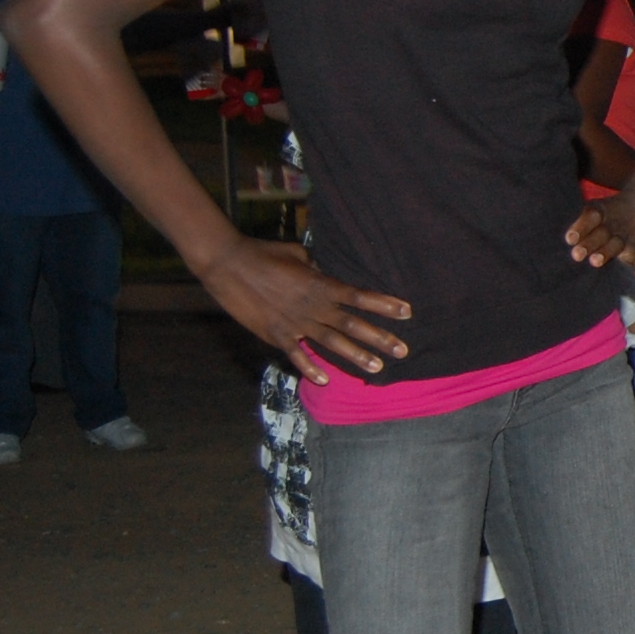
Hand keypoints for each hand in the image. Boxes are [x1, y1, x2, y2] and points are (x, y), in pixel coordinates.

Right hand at [200, 236, 411, 385]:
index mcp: (319, 284)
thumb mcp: (297, 255)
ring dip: (355, 356)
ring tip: (377, 367)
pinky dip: (310, 368)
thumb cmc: (263, 253)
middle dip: (379, 338)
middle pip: (352, 324)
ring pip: (331, 343)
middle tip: (403, 351)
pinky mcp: (275, 334)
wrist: (227, 265)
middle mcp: (312, 306)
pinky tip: (325, 380)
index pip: (358, 296)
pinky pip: (296, 355)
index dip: (384, 304)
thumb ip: (316, 268)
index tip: (406, 312)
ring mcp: (294, 323)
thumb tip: (327, 272)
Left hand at [567, 191, 634, 273]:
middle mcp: (613, 225)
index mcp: (600, 213)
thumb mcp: (597, 208)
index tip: (569, 239)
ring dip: (606, 253)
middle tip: (577, 255)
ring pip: (617, 245)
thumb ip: (582, 223)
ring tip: (595, 262)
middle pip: (601, 234)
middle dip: (589, 244)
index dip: (580, 227)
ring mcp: (627, 237)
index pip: (590, 218)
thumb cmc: (610, 213)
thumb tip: (563, 239)